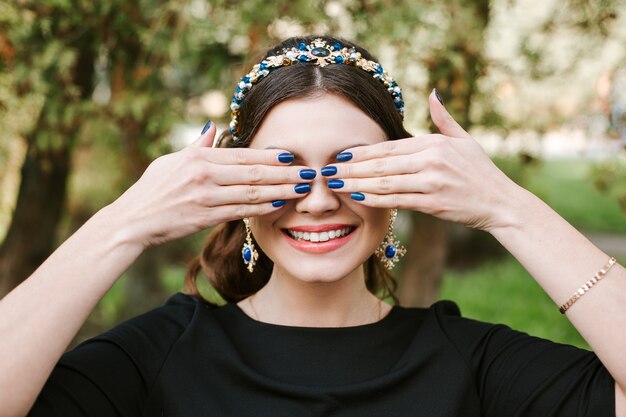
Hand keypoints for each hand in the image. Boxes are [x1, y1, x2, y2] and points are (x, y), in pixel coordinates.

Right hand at [106, 123, 312, 247]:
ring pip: (252, 193)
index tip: (291, 155)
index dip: (269, 155)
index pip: (242, 155)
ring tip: (301, 190)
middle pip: (253, 173)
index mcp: (198, 159)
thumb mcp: (171, 161)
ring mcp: (206, 197)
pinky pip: (241, 211)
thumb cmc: (151, 189)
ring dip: (280, 191)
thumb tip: (212, 126)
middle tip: (307, 173)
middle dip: (284, 173)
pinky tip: (279, 205)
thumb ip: (197, 146)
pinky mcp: (205, 218)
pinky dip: (262, 208)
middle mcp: (205, 176)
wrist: (132, 221)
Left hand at [325, 90, 520, 231]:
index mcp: (434, 143)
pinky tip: (357, 197)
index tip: (340, 155)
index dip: (362, 152)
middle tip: (327, 170)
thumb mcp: (464, 139)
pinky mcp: (433, 202)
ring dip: (357, 183)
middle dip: (351, 167)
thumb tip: (432, 93)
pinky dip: (375, 199)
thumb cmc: (481, 172)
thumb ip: (444, 118)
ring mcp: (432, 181)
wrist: (501, 203)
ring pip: (386, 182)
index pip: (389, 147)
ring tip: (335, 184)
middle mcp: (431, 159)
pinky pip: (398, 200)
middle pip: (382, 164)